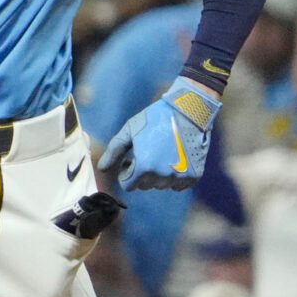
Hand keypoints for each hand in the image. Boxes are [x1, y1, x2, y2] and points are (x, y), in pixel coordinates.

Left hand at [98, 77, 220, 193]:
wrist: (189, 110)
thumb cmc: (155, 118)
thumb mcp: (130, 130)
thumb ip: (114, 151)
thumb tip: (102, 168)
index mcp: (144, 166)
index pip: (128, 185)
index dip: (126, 173)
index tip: (130, 160)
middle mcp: (162, 175)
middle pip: (144, 186)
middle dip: (141, 173)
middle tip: (146, 154)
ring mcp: (179, 176)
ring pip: (161, 186)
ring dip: (158, 175)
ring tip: (160, 154)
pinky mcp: (194, 175)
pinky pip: (178, 186)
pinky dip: (175, 176)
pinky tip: (175, 159)